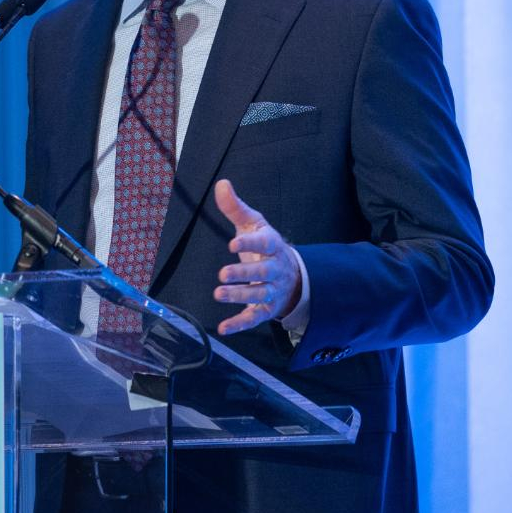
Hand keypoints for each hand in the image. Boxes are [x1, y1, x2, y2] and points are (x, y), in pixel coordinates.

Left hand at [213, 179, 301, 334]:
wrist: (292, 275)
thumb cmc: (266, 246)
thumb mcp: (253, 224)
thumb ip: (236, 207)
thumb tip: (221, 184)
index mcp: (272, 246)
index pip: (264, 244)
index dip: (250, 243)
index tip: (234, 243)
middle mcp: (275, 269)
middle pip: (262, 273)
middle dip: (243, 274)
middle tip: (223, 274)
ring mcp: (272, 290)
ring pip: (258, 294)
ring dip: (239, 296)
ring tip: (219, 293)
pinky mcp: (266, 309)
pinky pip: (254, 318)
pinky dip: (239, 324)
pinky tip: (223, 328)